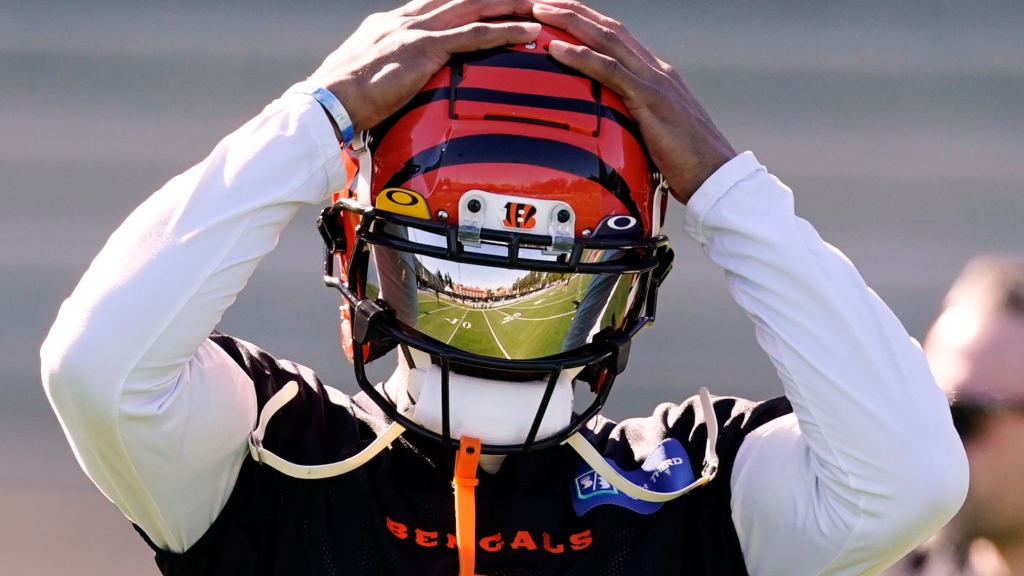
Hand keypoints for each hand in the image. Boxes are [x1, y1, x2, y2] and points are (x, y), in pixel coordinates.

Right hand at [309, 0, 540, 131]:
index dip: (468, 1)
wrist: (329, 102)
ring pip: (474, 9)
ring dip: (508, 5)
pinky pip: (475, 36)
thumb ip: (392, 71)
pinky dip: (505, 31)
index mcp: (394, 23)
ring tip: (538, 4)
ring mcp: (417, 31)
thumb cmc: (344, 99)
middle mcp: (407, 19)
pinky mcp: (425, 49)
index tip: (490, 1)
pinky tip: (527, 30)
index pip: (439, 4)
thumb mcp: (371, 76)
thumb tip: (402, 84)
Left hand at [531, 1, 735, 202]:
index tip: (555, 13)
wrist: (715, 175)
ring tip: (540, 12)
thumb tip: (604, 125)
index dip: (585, 22)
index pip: (614, 38)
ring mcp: (654, 81)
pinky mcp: (651, 99)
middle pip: (608, 29)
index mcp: (654, 75)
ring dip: (571, 22)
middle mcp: (654, 70)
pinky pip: (611, 71)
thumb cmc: (684, 162)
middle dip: (572, 11)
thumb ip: (630, 119)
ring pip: (608, 39)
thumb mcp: (651, 133)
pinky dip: (582, 57)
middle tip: (538, 1)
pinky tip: (557, 49)